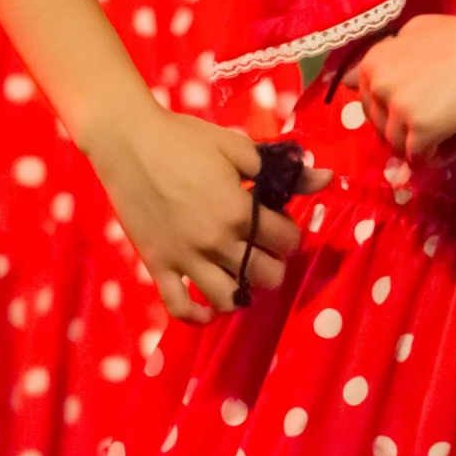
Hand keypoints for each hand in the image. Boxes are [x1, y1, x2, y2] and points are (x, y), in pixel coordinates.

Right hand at [81, 100, 331, 322]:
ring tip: (243, 277)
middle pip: (263, 276)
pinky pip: (179, 307)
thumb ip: (282, 169)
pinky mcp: (158, 265)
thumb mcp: (238, 148)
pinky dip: (198, 316)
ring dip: (243, 293)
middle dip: (273, 265)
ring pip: (227, 298)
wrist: (128, 141)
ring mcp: (185, 258)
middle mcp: (215, 242)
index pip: (285, 241)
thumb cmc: (185, 139)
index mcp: (239, 211)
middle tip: (265, 250)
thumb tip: (326, 177)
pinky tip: (210, 311)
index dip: (290, 234)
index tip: (281, 224)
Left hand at [346, 8, 455, 160]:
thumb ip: (386, 56)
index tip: (414, 109)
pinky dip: (430, 158)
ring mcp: (398, 107)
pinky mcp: (421, 129)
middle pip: (379, 127)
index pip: (366, 103)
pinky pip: (416, 158)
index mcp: (373, 61)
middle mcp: (378, 83)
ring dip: (417, 146)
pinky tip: (446, 146)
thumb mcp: (414, 33)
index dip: (389, 111)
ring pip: (396, 146)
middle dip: (401, 131)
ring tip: (443, 134)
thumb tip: (347, 80)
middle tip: (433, 123)